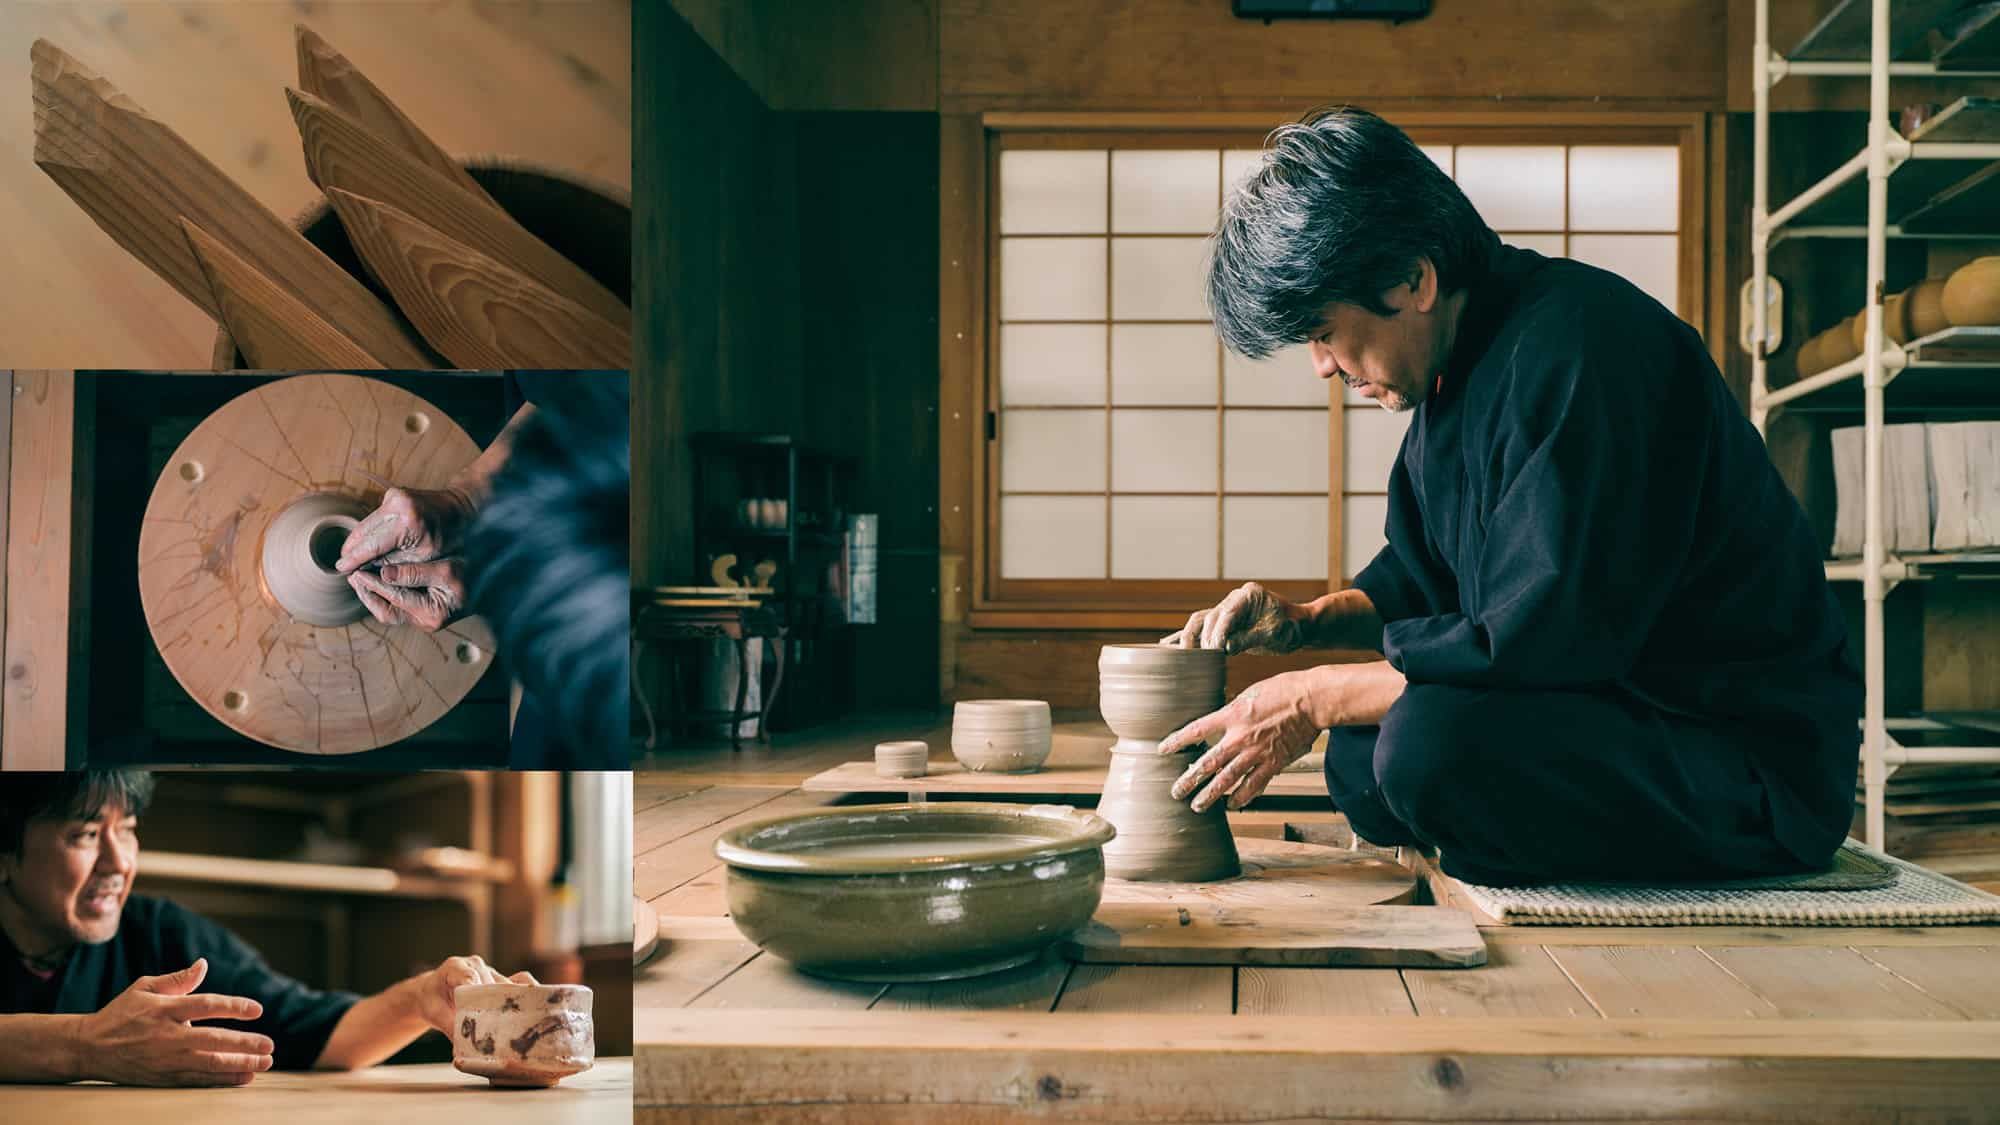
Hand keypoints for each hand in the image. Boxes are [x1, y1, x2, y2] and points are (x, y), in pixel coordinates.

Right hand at [73, 959, 272, 1086]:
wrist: (89, 1048)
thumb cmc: (120, 1014)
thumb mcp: (144, 988)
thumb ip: (178, 979)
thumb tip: (204, 964)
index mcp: (164, 1009)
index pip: (206, 1005)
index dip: (234, 1007)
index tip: (257, 1010)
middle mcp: (166, 1036)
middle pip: (212, 1039)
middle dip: (244, 1043)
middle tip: (270, 1044)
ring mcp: (165, 1060)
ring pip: (208, 1064)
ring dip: (240, 1064)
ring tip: (264, 1062)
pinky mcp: (162, 1078)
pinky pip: (197, 1081)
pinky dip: (222, 1080)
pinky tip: (244, 1077)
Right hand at [335, 486, 475, 573]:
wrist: (463, 508)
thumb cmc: (449, 538)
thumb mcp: (422, 557)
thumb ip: (391, 563)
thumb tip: (361, 570)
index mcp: (407, 523)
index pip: (371, 545)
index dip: (354, 559)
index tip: (340, 569)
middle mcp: (396, 504)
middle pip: (362, 532)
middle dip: (351, 550)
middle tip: (342, 568)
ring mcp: (393, 496)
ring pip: (365, 524)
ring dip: (358, 541)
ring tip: (351, 560)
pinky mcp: (393, 495)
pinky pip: (374, 518)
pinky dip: (369, 532)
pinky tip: (365, 546)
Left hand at [347, 559, 466, 631]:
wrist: (496, 583)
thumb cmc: (476, 574)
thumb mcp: (447, 569)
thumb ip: (414, 573)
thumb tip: (384, 574)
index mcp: (432, 614)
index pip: (394, 597)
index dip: (374, 583)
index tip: (357, 569)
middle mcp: (426, 622)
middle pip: (386, 612)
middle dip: (367, 594)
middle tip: (353, 575)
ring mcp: (425, 620)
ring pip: (389, 611)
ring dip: (373, 595)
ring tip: (360, 577)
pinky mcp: (424, 613)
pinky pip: (397, 607)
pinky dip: (384, 595)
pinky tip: (377, 580)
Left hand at [408, 956, 537, 1035]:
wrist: (433, 991)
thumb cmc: (432, 1000)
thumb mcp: (434, 1014)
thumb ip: (448, 1026)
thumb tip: (463, 1047)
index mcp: (454, 967)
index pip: (468, 975)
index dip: (478, 987)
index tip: (483, 1001)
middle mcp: (476, 965)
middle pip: (491, 983)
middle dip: (498, 1002)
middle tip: (505, 1023)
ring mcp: (490, 971)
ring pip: (507, 984)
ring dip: (511, 1003)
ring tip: (519, 1022)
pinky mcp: (501, 979)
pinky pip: (519, 982)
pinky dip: (526, 993)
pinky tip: (533, 1008)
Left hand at [1159, 670, 1324, 811]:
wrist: (1312, 699)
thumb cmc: (1284, 689)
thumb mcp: (1250, 693)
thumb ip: (1235, 710)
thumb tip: (1223, 720)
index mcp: (1232, 715)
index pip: (1196, 730)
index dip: (1177, 741)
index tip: (1163, 750)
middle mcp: (1240, 737)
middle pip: (1208, 763)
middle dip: (1189, 780)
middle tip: (1176, 792)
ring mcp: (1257, 752)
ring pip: (1228, 779)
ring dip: (1211, 795)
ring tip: (1198, 806)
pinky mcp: (1274, 763)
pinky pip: (1255, 784)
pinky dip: (1243, 797)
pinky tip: (1234, 805)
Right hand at [1160, 582, 1307, 654]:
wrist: (1299, 627)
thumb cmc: (1290, 627)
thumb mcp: (1272, 634)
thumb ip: (1247, 639)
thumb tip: (1223, 648)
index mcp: (1248, 595)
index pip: (1226, 614)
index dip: (1218, 632)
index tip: (1215, 650)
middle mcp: (1234, 600)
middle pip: (1208, 617)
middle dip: (1202, 638)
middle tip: (1198, 657)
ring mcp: (1228, 611)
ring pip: (1200, 622)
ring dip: (1189, 637)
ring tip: (1177, 653)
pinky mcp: (1226, 624)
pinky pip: (1203, 629)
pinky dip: (1189, 637)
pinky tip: (1168, 645)